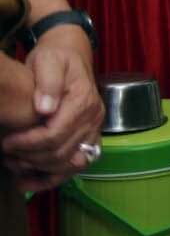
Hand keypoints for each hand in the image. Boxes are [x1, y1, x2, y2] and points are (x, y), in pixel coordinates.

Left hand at [2, 29, 105, 190]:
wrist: (71, 54)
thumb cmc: (56, 56)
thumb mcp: (48, 61)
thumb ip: (48, 83)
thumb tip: (44, 109)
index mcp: (83, 100)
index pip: (55, 134)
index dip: (28, 143)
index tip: (6, 142)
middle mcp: (93, 117)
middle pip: (61, 152)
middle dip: (30, 157)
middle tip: (6, 153)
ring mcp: (94, 128)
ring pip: (71, 163)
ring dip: (41, 169)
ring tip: (15, 165)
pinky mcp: (89, 135)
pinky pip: (77, 164)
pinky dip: (54, 177)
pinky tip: (29, 181)